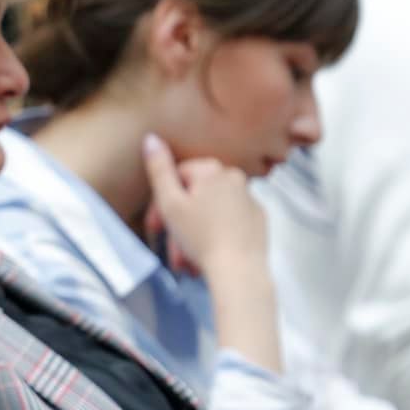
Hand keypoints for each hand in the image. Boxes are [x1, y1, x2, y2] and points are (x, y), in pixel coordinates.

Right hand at [142, 135, 267, 278]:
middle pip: (194, 197)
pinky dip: (217, 235)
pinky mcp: (259, 219)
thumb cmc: (202, 237)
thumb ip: (159, 169)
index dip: (161, 203)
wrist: (239, 270)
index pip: (177, 177)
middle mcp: (234, 178)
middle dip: (177, 224)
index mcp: (212, 170)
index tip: (156, 226)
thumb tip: (151, 138)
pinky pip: (230, 222)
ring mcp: (250, 198)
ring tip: (187, 261)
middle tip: (170, 250)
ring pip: (211, 212)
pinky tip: (209, 255)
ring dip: (193, 234)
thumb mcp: (170, 203)